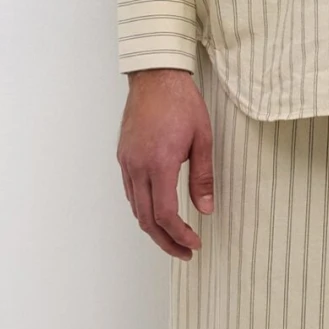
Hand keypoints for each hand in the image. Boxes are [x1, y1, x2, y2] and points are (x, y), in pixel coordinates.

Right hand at [117, 69, 214, 257]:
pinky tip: (158, 212)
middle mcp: (138, 166)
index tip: (195, 243)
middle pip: (145, 219)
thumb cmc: (181, 102)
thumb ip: (203, 177)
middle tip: (185, 252)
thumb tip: (205, 209)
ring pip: (135, 208)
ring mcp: (127, 161)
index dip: (179, 235)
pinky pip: (130, 192)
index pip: (165, 214)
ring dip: (153, 228)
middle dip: (165, 241)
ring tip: (173, 238)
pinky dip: (143, 209)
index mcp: (159, 163)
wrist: (156, 76)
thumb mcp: (203, 139)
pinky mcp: (123, 156)